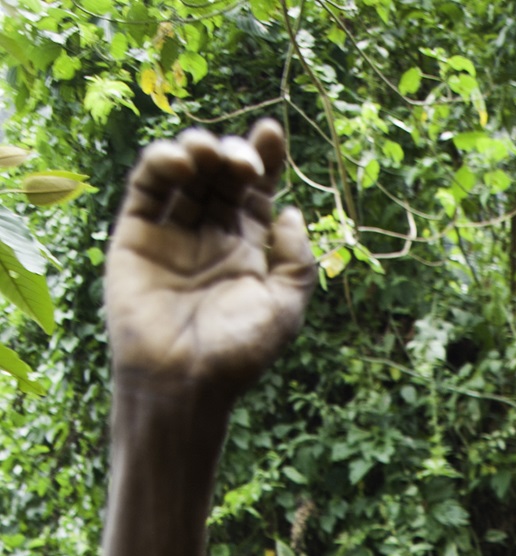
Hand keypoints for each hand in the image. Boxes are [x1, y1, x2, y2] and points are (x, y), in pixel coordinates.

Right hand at [107, 119, 313, 393]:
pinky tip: (182, 164)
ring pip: (185, 174)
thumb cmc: (239, 352)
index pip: (257, 192)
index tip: (273, 132)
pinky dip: (161, 165)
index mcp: (249, 249)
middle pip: (222, 177)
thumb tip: (292, 212)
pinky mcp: (136, 234)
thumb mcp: (285, 308)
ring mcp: (173, 233)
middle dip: (234, 156)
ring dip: (198, 152)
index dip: (266, 159)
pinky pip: (147, 188)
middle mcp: (211, 236)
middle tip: (244, 161)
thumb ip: (297, 262)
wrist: (185, 381)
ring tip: (211, 156)